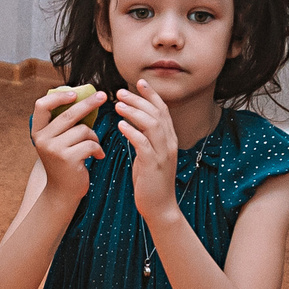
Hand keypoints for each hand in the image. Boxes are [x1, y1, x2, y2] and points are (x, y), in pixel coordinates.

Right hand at [30, 85, 107, 202]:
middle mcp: (42, 139)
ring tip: (94, 147)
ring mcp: (54, 149)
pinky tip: (98, 156)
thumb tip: (84, 98)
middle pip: (68, 114)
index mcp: (38, 132)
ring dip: (94, 137)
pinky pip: (91, 144)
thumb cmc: (65, 162)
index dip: (58, 96)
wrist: (63, 192)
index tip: (74, 93)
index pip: (42, 106)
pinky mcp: (68, 159)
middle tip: (104, 96)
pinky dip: (98, 149)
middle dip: (89, 104)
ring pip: (83, 130)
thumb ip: (64, 124)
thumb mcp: (58, 141)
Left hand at [114, 79, 181, 219]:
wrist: (160, 207)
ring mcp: (163, 154)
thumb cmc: (151, 182)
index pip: (162, 110)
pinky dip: (132, 132)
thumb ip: (144, 140)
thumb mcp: (148, 156)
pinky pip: (143, 144)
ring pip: (152, 125)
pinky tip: (121, 126)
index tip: (140, 82)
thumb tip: (130, 125)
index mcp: (169, 139)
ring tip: (119, 105)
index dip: (152, 95)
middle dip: (139, 100)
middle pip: (157, 113)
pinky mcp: (154, 165)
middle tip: (121, 92)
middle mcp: (169, 143)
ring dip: (134, 112)